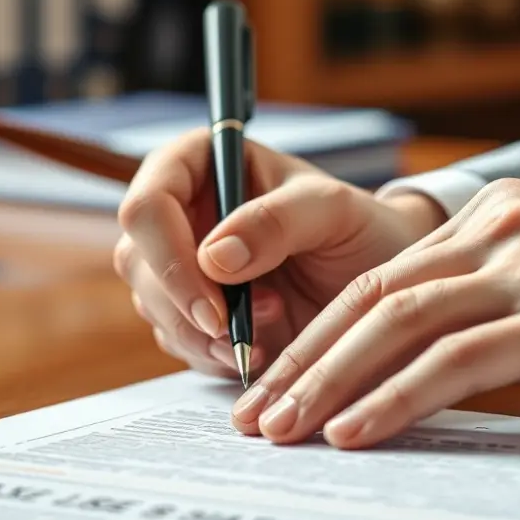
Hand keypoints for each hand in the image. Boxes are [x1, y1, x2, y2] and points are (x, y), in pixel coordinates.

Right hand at [114, 127, 446, 377]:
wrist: (380, 276)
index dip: (169, 259)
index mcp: (200, 163)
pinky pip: (179, 340)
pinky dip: (214, 356)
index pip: (147, 205)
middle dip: (188, 309)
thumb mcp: (332, 212)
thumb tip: (214, 258)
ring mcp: (181, 261)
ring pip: (154, 307)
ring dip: (204, 338)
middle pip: (138, 263)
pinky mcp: (193, 308)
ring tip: (269, 337)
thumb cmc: (359, 227)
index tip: (215, 309)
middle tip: (248, 334)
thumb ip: (277, 222)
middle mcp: (180, 210)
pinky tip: (262, 351)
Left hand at [231, 178, 519, 448]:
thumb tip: (425, 361)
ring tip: (284, 429)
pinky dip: (397, 396)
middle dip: (303, 361)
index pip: (380, 278)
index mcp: (492, 217)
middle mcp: (499, 231)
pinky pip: (458, 361)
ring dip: (331, 382)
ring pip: (400, 325)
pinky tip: (358, 429)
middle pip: (372, 299)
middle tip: (254, 415)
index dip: (315, 333)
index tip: (273, 381)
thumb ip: (492, 299)